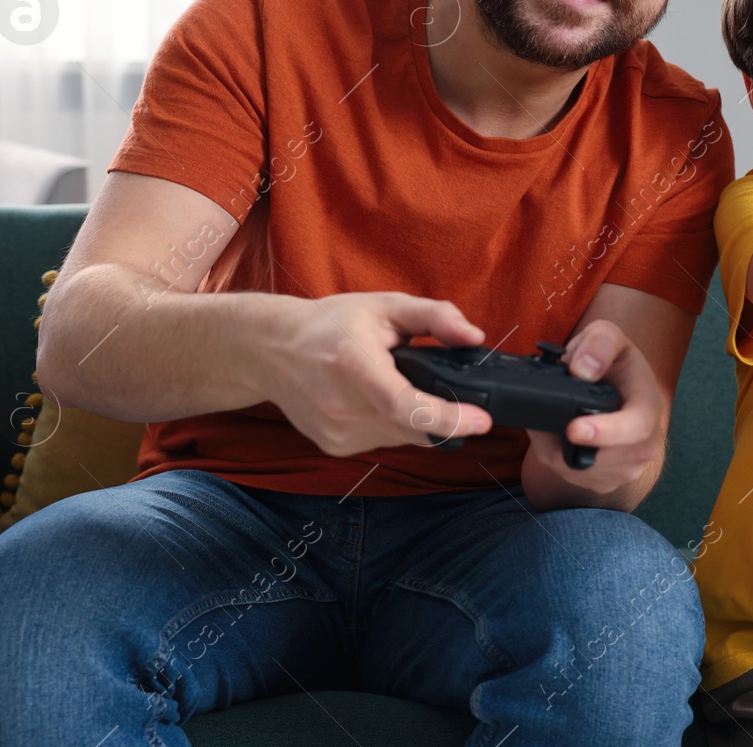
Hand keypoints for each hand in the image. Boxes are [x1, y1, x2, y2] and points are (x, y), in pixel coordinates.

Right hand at [271, 292, 493, 457]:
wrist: (270, 350)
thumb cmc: (330, 324)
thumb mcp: (385, 305)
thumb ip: (435, 317)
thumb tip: (474, 336)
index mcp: (354, 366)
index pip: (405, 406)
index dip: (448, 418)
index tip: (482, 420)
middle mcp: (342, 407)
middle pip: (413, 428)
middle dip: (446, 418)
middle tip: (461, 399)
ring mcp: (336, 433)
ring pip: (402, 438)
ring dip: (417, 420)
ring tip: (402, 386)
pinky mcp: (334, 447)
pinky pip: (383, 442)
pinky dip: (394, 426)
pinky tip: (380, 402)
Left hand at [521, 318, 666, 501]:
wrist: (620, 393)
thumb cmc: (614, 365)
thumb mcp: (608, 336)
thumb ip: (599, 343)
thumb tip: (582, 370)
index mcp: (649, 404)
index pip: (636, 426)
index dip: (605, 431)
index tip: (574, 428)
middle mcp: (646, 442)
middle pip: (602, 456)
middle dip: (564, 443)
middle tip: (540, 421)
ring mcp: (629, 467)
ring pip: (580, 469)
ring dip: (555, 448)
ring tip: (549, 420)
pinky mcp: (608, 481)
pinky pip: (571, 477)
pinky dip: (554, 457)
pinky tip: (556, 436)